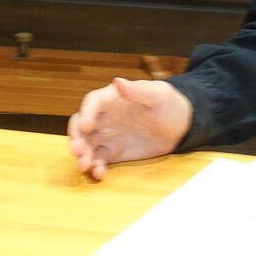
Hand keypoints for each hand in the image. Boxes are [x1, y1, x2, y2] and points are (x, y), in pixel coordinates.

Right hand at [67, 77, 191, 180]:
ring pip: (87, 145)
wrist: (179, 127)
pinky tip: (100, 174)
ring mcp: (107, 136)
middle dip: (76, 137)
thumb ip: (138, 90)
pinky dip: (96, 167)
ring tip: (84, 166)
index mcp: (112, 99)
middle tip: (77, 150)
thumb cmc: (168, 104)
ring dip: (83, 155)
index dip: (86, 113)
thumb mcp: (158, 95)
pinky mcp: (113, 152)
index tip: (85, 127)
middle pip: (82, 125)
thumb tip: (118, 81)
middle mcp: (105, 117)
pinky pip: (99, 160)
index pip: (92, 103)